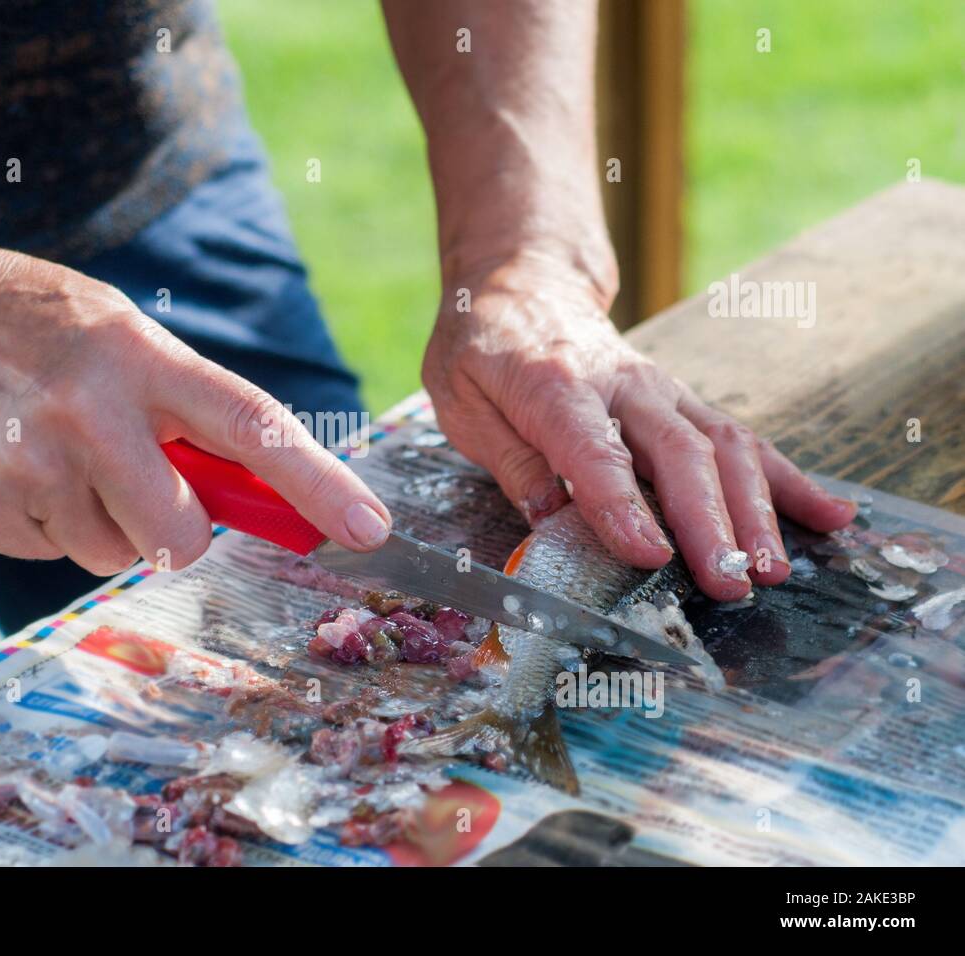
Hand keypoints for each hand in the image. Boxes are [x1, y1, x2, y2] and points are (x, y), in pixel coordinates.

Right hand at [0, 244, 391, 574]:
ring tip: (54, 454)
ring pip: (109, 555)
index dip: (319, 484)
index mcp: (141, 357)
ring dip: (99, 523)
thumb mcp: (122, 334)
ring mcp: (27, 463)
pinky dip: (43, 523)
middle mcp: (88, 412)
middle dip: (176, 534)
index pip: (251, 426)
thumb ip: (182, 411)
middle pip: (179, 536)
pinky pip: (48, 554)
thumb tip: (249, 501)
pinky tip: (11, 463)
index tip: (371, 528)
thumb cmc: (34, 324)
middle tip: (142, 490)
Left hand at [422, 252, 855, 599]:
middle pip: (679, 454)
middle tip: (730, 583)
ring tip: (775, 570)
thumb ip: (510, 460)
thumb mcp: (462, 399)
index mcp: (556, 387)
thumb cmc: (484, 348)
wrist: (525, 283)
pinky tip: (828, 516)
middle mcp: (623, 386)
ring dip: (756, 510)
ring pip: (724, 447)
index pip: (597, 453)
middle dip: (710, 522)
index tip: (651, 556)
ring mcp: (663, 393)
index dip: (623, 507)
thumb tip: (550, 521)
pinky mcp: (685, 403)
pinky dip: (787, 480)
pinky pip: (743, 440)